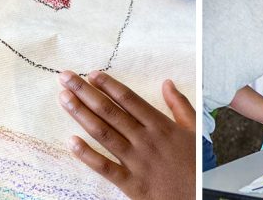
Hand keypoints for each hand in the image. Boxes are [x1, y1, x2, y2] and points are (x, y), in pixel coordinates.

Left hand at [56, 71, 193, 199]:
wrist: (197, 198)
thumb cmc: (195, 166)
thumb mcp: (195, 130)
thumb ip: (181, 105)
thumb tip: (168, 83)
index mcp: (161, 126)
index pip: (129, 99)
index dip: (108, 85)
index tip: (92, 74)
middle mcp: (145, 140)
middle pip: (110, 111)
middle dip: (85, 92)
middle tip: (66, 78)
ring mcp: (136, 161)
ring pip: (103, 133)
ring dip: (81, 114)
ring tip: (64, 99)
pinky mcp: (130, 182)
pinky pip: (104, 166)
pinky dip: (87, 154)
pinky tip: (71, 141)